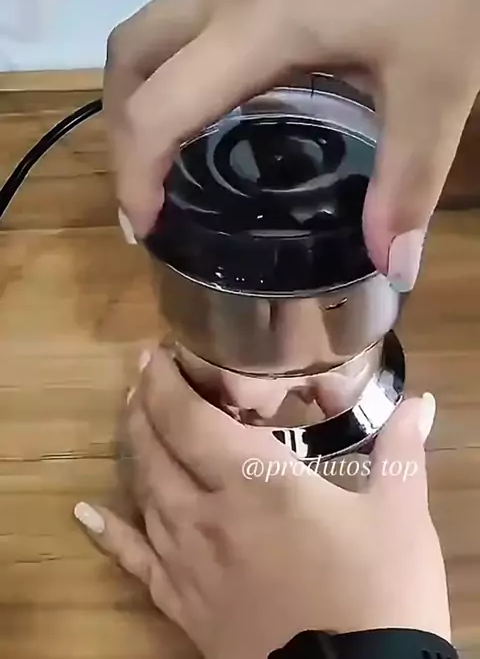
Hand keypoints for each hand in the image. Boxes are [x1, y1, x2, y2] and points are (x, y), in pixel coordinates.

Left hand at [74, 348, 449, 658]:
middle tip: (141, 377)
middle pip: (156, 448)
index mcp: (254, 480)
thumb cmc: (378, 588)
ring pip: (143, 493)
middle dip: (143, 405)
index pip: (189, 419)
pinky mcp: (184, 606)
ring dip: (132, 449)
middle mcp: (207, 514)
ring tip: (131, 419)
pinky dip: (109, 535)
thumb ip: (400, 450)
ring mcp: (189, 562)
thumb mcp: (400, 513)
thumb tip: (421, 403)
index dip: (165, 382)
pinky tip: (85, 516)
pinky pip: (136, 564)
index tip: (155, 354)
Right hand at [104, 0, 479, 291]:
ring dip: (151, 86)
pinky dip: (193, 60)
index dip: (136, 174)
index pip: (159, 107)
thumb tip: (395, 267)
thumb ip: (409, 178)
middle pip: (130, 52)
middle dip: (123, 124)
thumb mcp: (436, 82)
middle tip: (154, 184)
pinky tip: (249, 89)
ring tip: (186, 147)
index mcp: (256, 26)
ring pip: (160, 25)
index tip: (149, 227)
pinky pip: (202, 11)